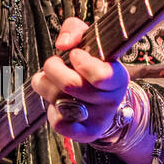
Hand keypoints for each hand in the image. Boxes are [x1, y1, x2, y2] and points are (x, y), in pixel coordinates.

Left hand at [31, 17, 127, 142]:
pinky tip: (55, 101)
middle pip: (71, 86)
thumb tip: (63, 44)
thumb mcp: (90, 41)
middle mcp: (111, 100)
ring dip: (46, 87)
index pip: (101, 75)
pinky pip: (60, 124)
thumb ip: (75, 30)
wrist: (105, 103)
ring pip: (60, 102)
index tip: (74, 54)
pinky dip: (51, 110)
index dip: (82, 62)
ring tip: (47, 80)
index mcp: (117, 77)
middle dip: (53, 69)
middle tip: (52, 64)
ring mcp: (99, 119)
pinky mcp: (86, 133)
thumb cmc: (94, 65)